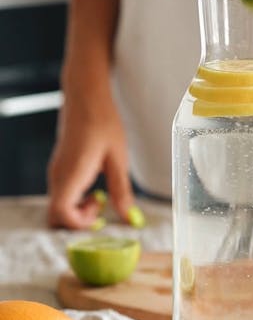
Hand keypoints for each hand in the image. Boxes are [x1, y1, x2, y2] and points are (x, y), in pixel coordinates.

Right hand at [47, 84, 133, 228]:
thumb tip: (129, 218)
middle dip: (77, 221)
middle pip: (55, 215)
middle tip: (100, 209)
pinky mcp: (59, 167)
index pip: (61, 214)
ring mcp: (56, 171)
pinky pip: (62, 193)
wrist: (86, 95)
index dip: (79, 224)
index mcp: (72, 174)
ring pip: (58, 205)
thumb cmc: (103, 121)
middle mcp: (58, 175)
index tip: (100, 216)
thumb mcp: (118, 158)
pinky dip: (75, 199)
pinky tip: (95, 186)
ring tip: (101, 196)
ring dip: (77, 209)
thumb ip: (121, 190)